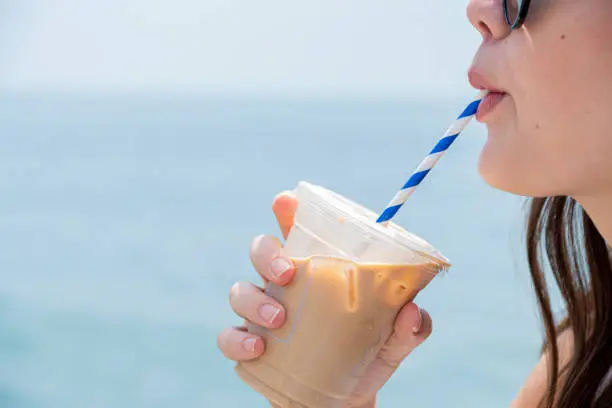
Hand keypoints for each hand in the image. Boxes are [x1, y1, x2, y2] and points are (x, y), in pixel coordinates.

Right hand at [217, 192, 433, 406]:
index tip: (285, 201)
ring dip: (254, 300)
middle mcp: (283, 286)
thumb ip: (410, 328)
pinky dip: (237, 340)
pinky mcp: (249, 346)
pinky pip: (228, 337)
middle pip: (260, 250)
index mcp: (315, 271)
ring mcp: (261, 315)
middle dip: (266, 254)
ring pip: (239, 291)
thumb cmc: (365, 357)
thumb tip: (413, 312)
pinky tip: (258, 348)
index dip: (287, 210)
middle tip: (287, 273)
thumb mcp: (393, 342)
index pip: (297, 230)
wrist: (342, 404)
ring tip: (278, 320)